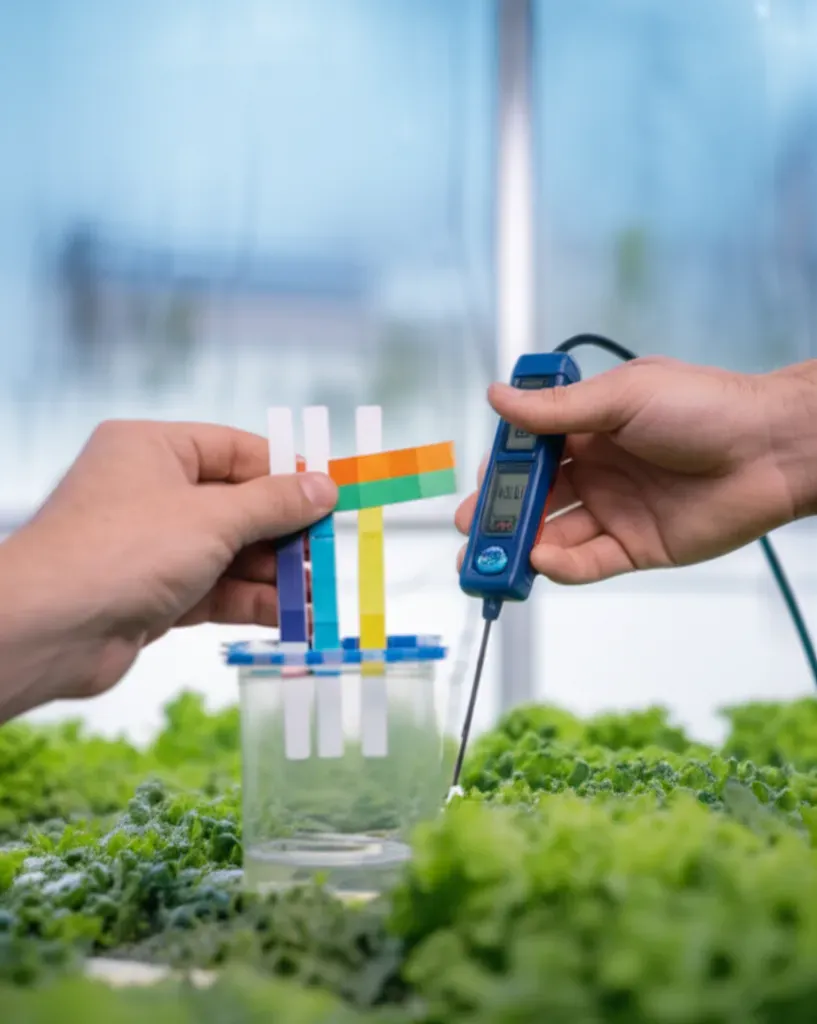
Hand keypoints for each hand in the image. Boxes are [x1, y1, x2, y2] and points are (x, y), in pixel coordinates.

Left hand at [0, 420, 336, 718]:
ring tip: (316, 594)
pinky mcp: (154, 592)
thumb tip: (325, 487)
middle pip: (238, 505)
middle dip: (284, 533)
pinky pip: (215, 588)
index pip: (237, 450)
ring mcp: (152, 544)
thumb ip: (273, 504)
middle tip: (328, 552)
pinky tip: (288, 616)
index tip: (331, 496)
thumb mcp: (212, 519)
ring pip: (230, 552)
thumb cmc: (125, 551)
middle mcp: (151, 490)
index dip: (287, 473)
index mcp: (154, 449)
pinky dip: (250, 601)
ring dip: (273, 574)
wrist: (48, 630)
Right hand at [456, 356, 816, 583]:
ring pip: (554, 534)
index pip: (531, 450)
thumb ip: (556, 410)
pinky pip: (589, 562)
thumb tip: (497, 397)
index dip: (503, 465)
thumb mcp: (621, 397)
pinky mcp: (636, 547)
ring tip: (487, 557)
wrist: (771, 449)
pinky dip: (562, 566)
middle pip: (535, 498)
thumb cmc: (705, 406)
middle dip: (500, 513)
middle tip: (469, 526)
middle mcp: (597, 471)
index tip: (482, 475)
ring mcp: (615, 511)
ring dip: (520, 546)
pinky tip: (542, 560)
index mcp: (590, 429)